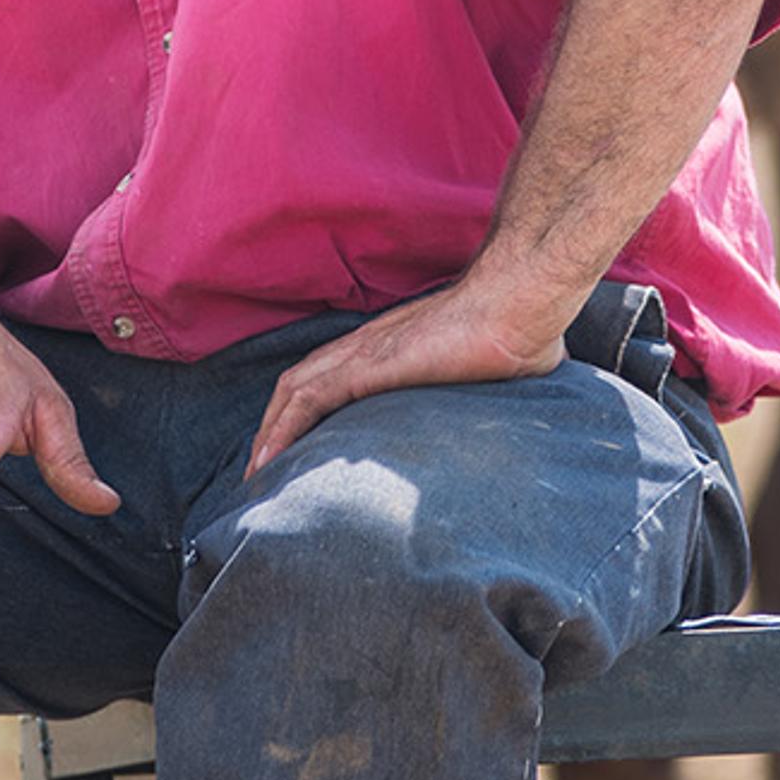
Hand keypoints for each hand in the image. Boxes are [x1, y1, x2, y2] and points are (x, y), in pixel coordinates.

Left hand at [246, 278, 574, 476]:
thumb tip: (513, 420)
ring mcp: (366, 353)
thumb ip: (487, 393)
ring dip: (268, 434)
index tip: (299, 454)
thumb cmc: (521, 333)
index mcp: (392, 348)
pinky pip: (309, 399)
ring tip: (256, 476)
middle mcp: (368, 346)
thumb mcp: (497, 373)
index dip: (304, 415)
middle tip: (263, 473)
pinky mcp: (370, 365)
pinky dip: (282, 429)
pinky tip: (270, 460)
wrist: (523, 303)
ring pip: (293, 392)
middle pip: (298, 384)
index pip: (329, 379)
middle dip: (274, 428)